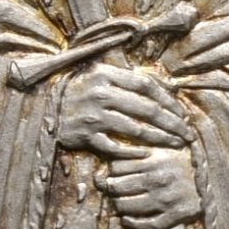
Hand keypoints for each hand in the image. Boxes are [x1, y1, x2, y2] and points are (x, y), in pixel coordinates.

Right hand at [56, 63, 195, 158]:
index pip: (146, 85)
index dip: (169, 100)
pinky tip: (147, 154)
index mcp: (106, 74)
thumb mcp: (98, 76)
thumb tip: (165, 87)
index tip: (183, 113)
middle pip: (146, 108)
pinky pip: (114, 146)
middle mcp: (100, 93)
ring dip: (159, 139)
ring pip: (135, 129)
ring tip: (175, 145)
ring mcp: (92, 115)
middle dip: (172, 123)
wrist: (42, 108)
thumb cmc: (77, 91)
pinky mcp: (84, 135)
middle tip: (187, 134)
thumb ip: (126, 80)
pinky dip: (132, 151)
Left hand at [97, 147, 201, 228]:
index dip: (110, 172)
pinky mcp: (177, 216)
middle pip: (118, 187)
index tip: (109, 175)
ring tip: (119, 203)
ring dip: (119, 206)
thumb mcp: (163, 150)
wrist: (216, 178)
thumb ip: (139, 152)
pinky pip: (147, 225)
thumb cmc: (184, 162)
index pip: (117, 167)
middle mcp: (159, 179)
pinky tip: (127, 220)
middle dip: (111, 189)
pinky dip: (133, 224)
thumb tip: (110, 158)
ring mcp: (167, 199)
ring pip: (129, 207)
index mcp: (155, 159)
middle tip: (111, 190)